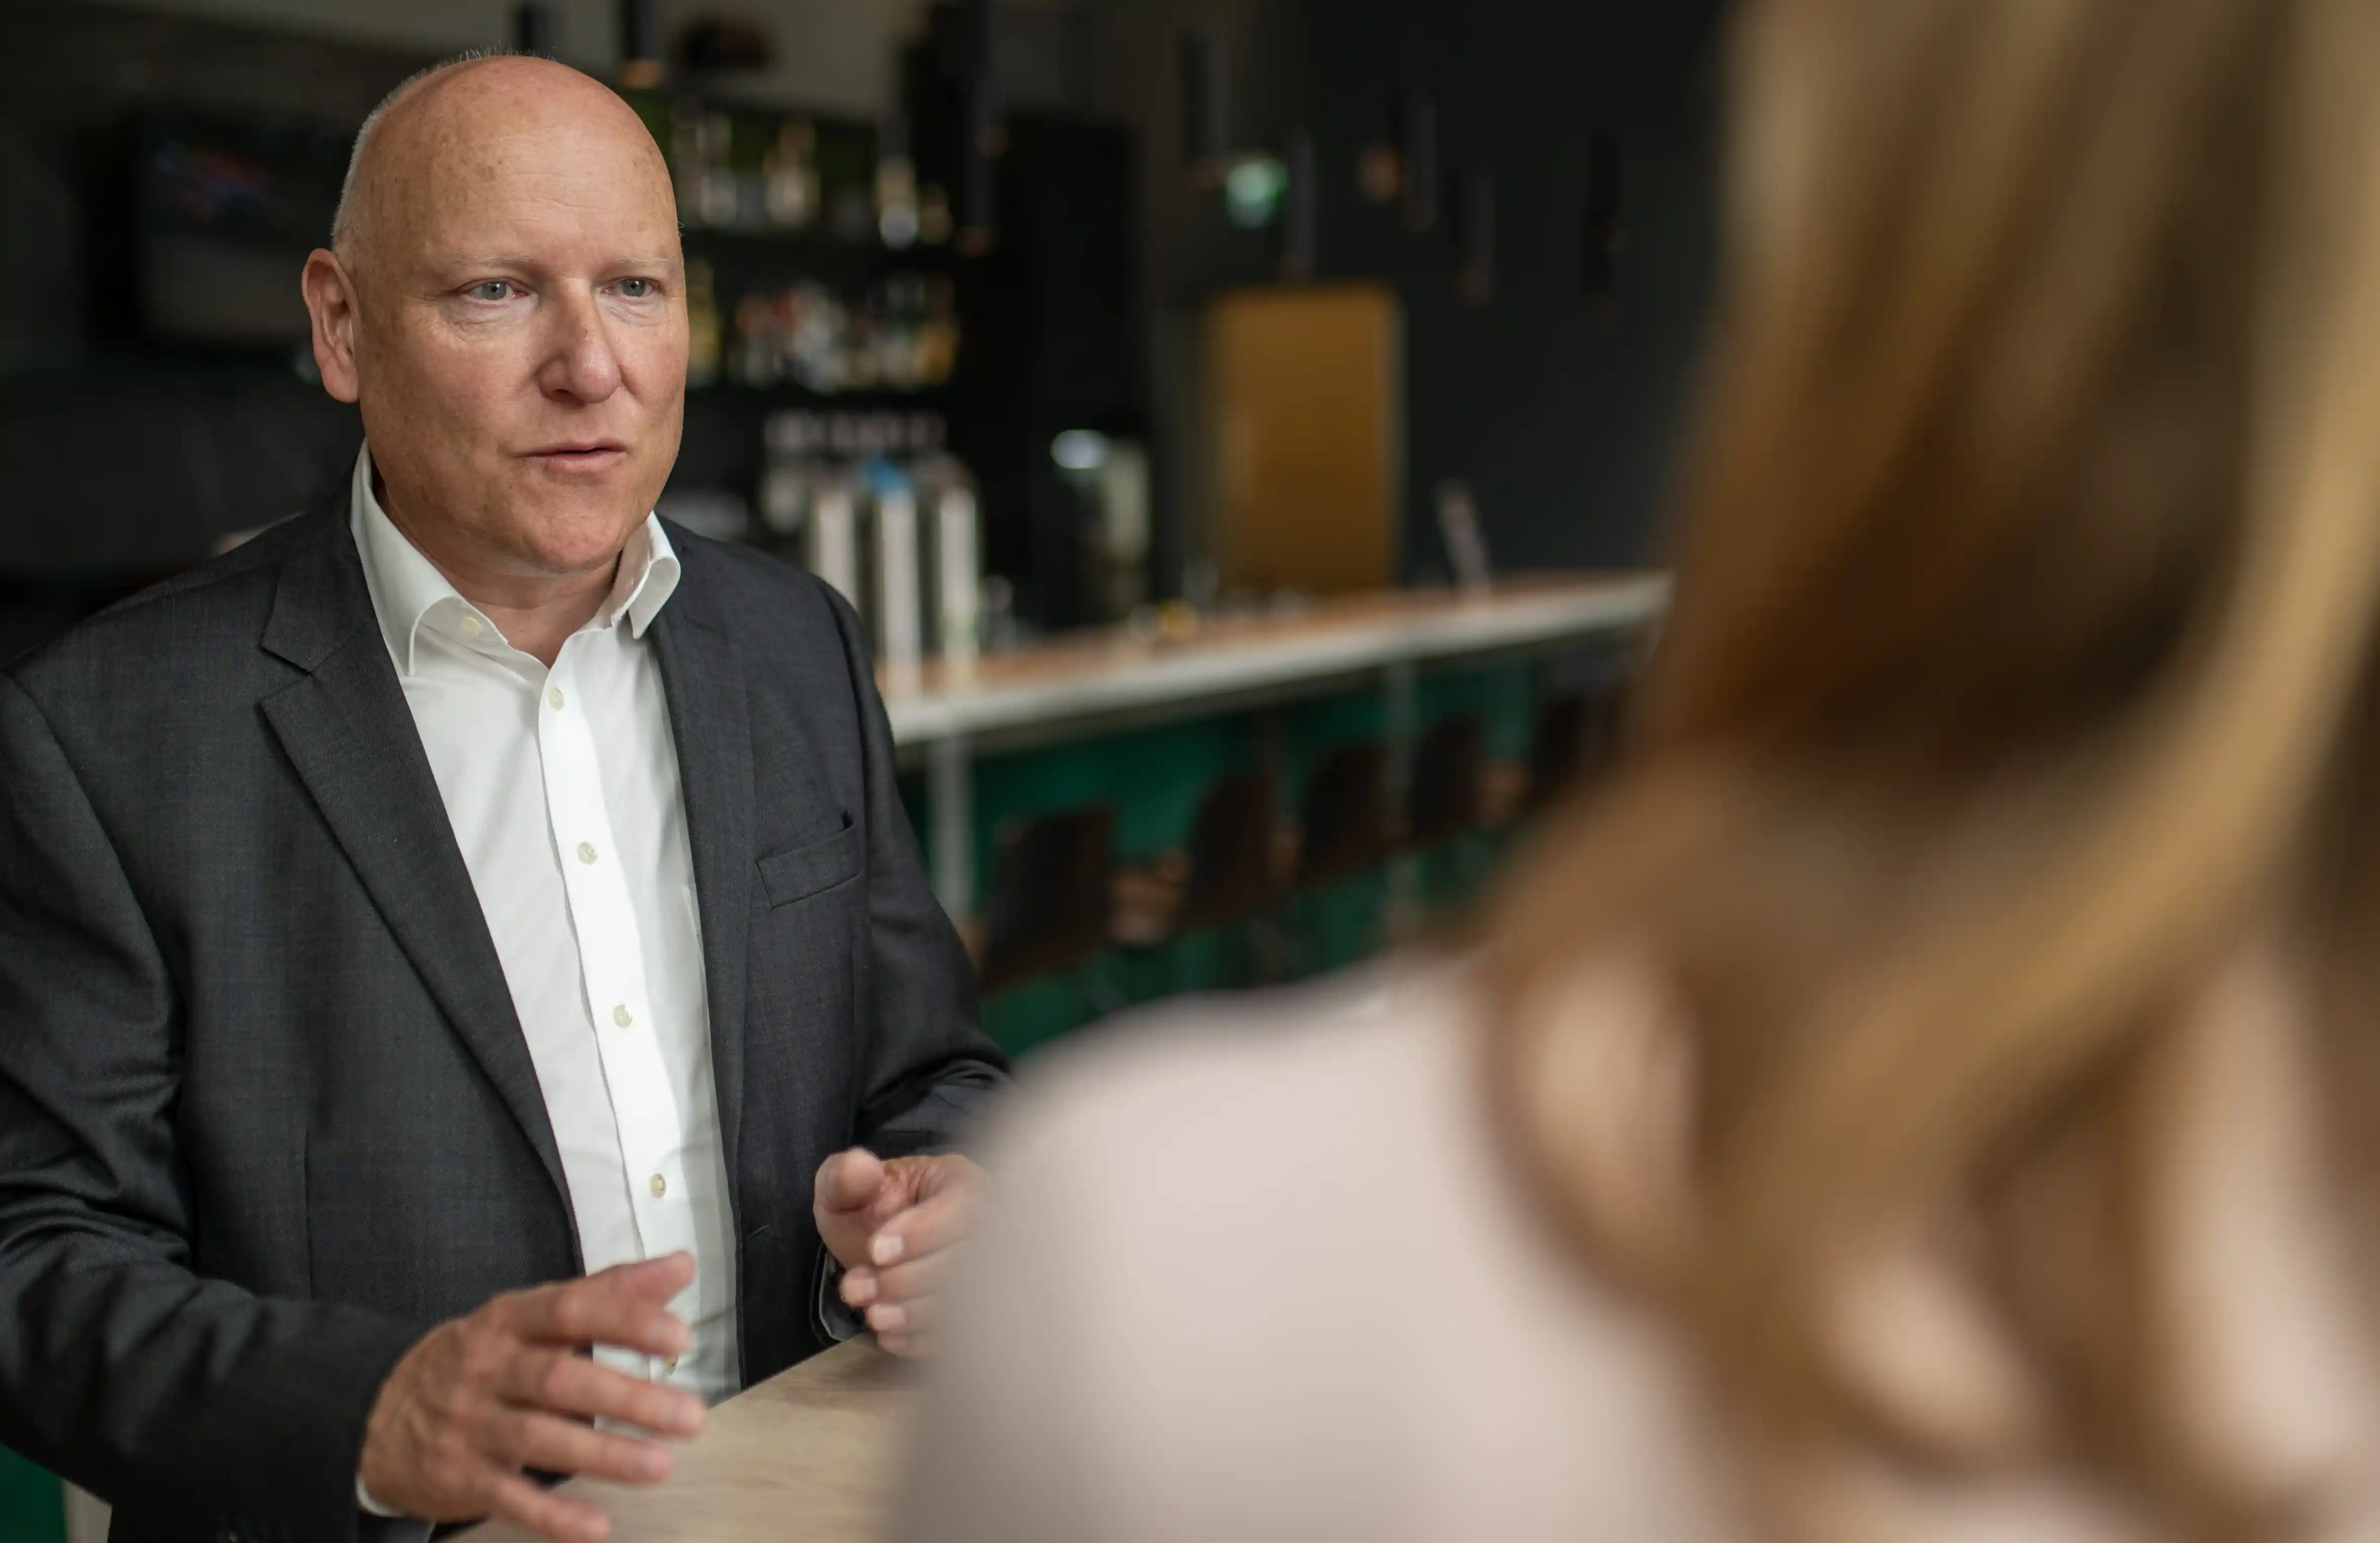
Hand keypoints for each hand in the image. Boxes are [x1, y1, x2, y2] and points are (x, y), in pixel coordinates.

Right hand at [358, 1253, 707, 1542]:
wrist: (378, 1413)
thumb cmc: (483, 1359)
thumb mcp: (533, 1315)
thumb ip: (610, 1292)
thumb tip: (681, 1266)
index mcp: (511, 1320)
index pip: (571, 1309)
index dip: (626, 1321)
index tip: (678, 1336)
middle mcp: (489, 1368)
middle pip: (560, 1378)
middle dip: (629, 1398)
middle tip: (689, 1415)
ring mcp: (471, 1425)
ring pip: (538, 1438)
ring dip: (603, 1454)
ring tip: (660, 1465)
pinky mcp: (459, 1477)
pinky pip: (507, 1498)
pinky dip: (551, 1515)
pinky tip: (596, 1525)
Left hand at [813, 1148, 987, 1356]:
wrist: (877, 1249)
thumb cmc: (869, 1210)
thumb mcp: (844, 1189)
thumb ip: (844, 1177)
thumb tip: (860, 1166)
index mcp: (963, 1184)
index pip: (964, 1207)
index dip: (923, 1232)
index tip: (875, 1250)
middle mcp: (989, 1228)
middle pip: (971, 1260)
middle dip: (907, 1280)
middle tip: (856, 1288)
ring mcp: (988, 1273)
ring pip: (971, 1303)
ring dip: (915, 1313)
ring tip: (871, 1314)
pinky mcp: (976, 1314)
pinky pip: (964, 1335)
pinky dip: (924, 1340)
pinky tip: (891, 1337)